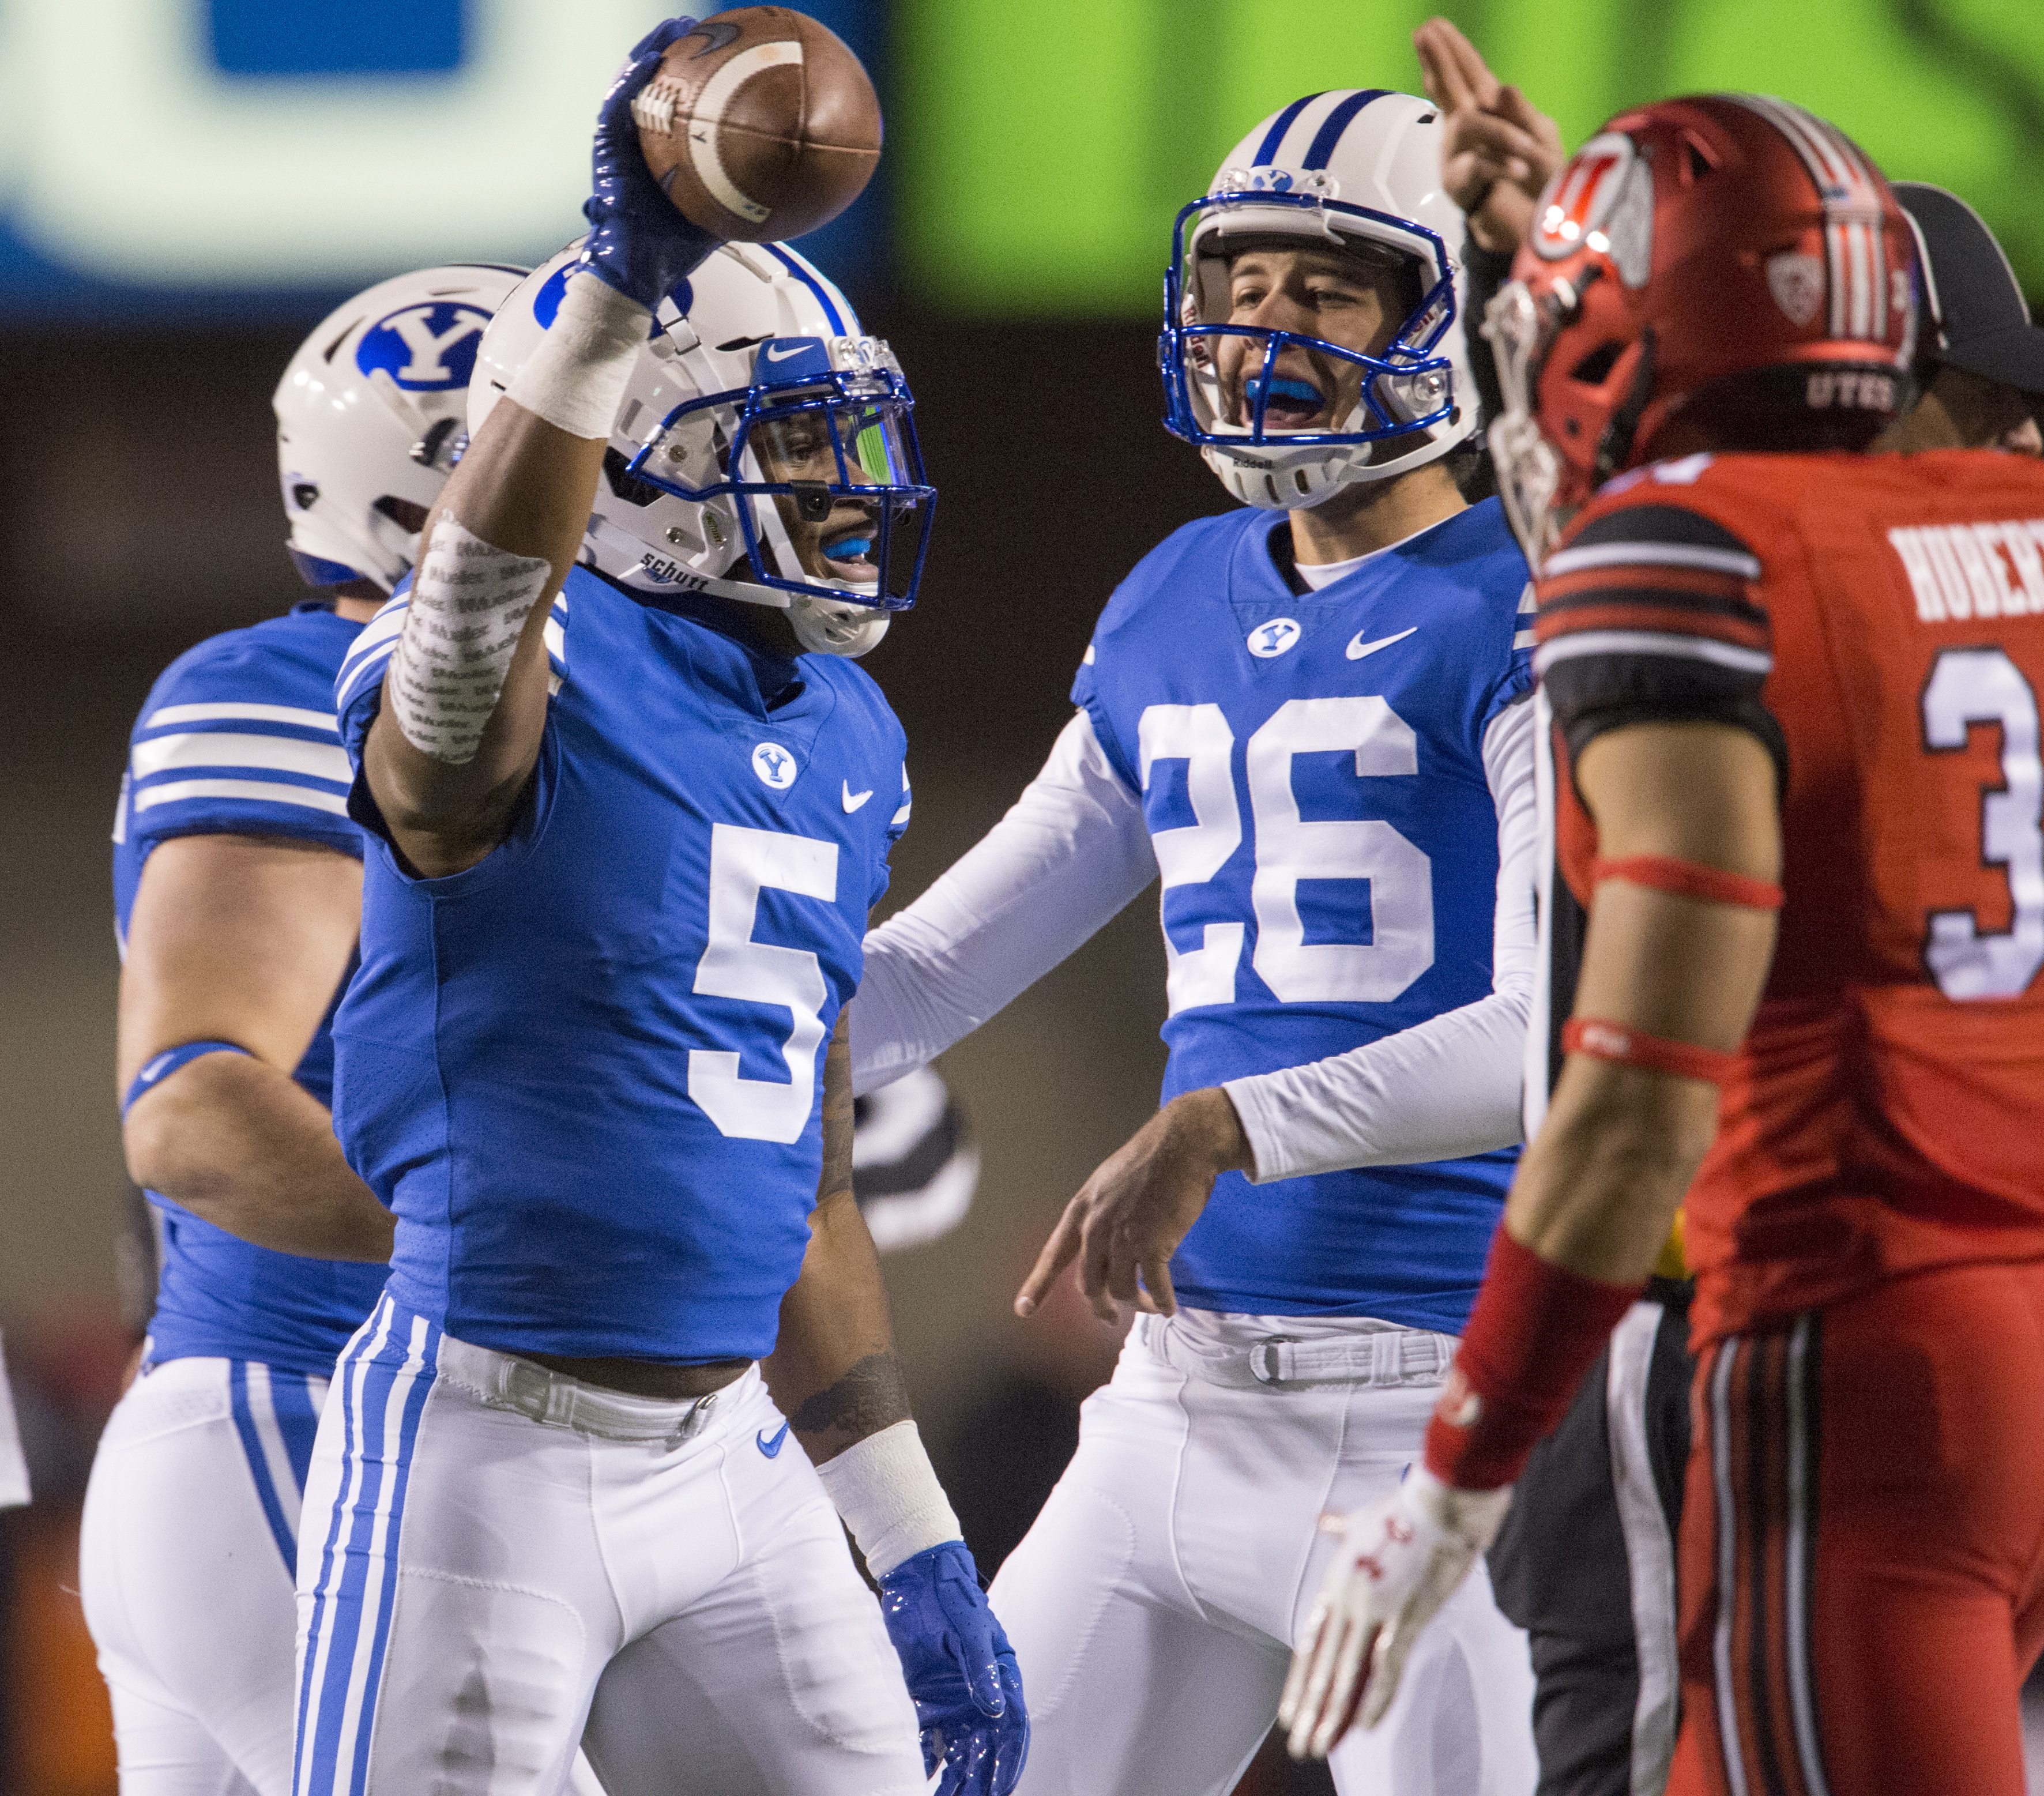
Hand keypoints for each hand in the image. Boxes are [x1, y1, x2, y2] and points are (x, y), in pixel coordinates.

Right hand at [581, 16, 721, 308]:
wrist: (640, 275)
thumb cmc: (672, 254)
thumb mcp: (720, 215)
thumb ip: (745, 195)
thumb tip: (787, 187)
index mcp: (661, 155)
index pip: (676, 106)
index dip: (694, 77)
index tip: (718, 54)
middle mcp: (639, 145)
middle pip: (653, 86)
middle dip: (673, 52)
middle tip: (697, 27)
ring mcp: (620, 147)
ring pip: (631, 87)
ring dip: (650, 52)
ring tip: (673, 29)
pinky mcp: (605, 154)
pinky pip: (616, 109)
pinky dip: (631, 83)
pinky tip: (651, 61)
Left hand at [876, 1542, 1028, 1795]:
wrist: (914, 1578)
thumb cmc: (950, 1596)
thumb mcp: (968, 1630)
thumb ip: (981, 1669)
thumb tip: (994, 1709)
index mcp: (1002, 1676)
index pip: (1011, 1729)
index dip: (1008, 1763)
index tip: (999, 1791)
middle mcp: (981, 1695)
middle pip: (985, 1748)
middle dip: (979, 1781)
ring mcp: (954, 1700)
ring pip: (959, 1751)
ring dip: (954, 1779)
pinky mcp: (927, 1699)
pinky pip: (929, 1739)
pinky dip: (925, 1762)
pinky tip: (919, 1780)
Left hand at [1015, 1088, 1250, 1324]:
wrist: (1181, 1145)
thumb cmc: (1149, 1160)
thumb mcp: (1107, 1183)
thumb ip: (1099, 1216)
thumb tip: (1103, 1245)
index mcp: (1081, 1211)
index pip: (1053, 1256)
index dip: (1037, 1286)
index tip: (1023, 1310)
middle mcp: (1096, 1228)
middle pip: (1088, 1285)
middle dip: (1100, 1307)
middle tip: (1110, 1318)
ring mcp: (1124, 1238)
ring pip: (1122, 1290)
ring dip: (1138, 1304)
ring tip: (1152, 1305)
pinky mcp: (1154, 1245)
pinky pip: (1155, 1286)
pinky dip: (1162, 1301)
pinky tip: (1169, 1306)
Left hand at [1278, 1467, 1510, 1759]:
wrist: (1438, 1501)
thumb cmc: (1402, 1509)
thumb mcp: (1361, 1518)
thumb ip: (1339, 1527)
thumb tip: (1322, 1520)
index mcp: (1336, 1583)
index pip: (1312, 1643)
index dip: (1300, 1681)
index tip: (1289, 1712)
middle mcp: (1348, 1600)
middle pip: (1325, 1666)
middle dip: (1312, 1709)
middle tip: (1299, 1745)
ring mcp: (1374, 1610)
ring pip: (1348, 1672)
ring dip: (1333, 1714)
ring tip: (1318, 1746)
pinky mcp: (1405, 1616)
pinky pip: (1386, 1666)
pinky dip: (1375, 1697)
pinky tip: (1365, 1725)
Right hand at [1412, 17, 1564, 255]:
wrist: (1533, 228)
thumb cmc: (1539, 181)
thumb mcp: (1540, 138)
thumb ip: (1522, 113)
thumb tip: (1502, 87)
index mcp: (1489, 112)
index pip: (1469, 74)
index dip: (1452, 50)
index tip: (1431, 26)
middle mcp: (1467, 129)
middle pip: (1449, 87)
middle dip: (1439, 59)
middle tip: (1423, 33)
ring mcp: (1458, 156)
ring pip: (1469, 125)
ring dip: (1502, 135)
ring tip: (1529, 153)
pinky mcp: (1460, 186)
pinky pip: (1479, 166)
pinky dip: (1503, 167)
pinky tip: (1522, 173)